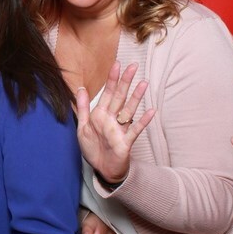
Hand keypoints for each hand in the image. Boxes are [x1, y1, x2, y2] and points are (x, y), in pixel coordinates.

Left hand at [75, 62, 155, 184]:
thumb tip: (80, 88)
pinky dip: (143, 121)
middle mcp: (112, 119)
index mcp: (100, 114)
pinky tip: (151, 111)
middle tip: (133, 66)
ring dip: (136, 97)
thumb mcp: (82, 127)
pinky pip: (135, 130)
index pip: (107, 93)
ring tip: (144, 83)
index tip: (117, 64)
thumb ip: (82, 108)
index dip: (112, 79)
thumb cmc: (93, 148)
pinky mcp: (126, 142)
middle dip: (125, 82)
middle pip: (120, 97)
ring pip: (129, 110)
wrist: (101, 169)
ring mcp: (120, 129)